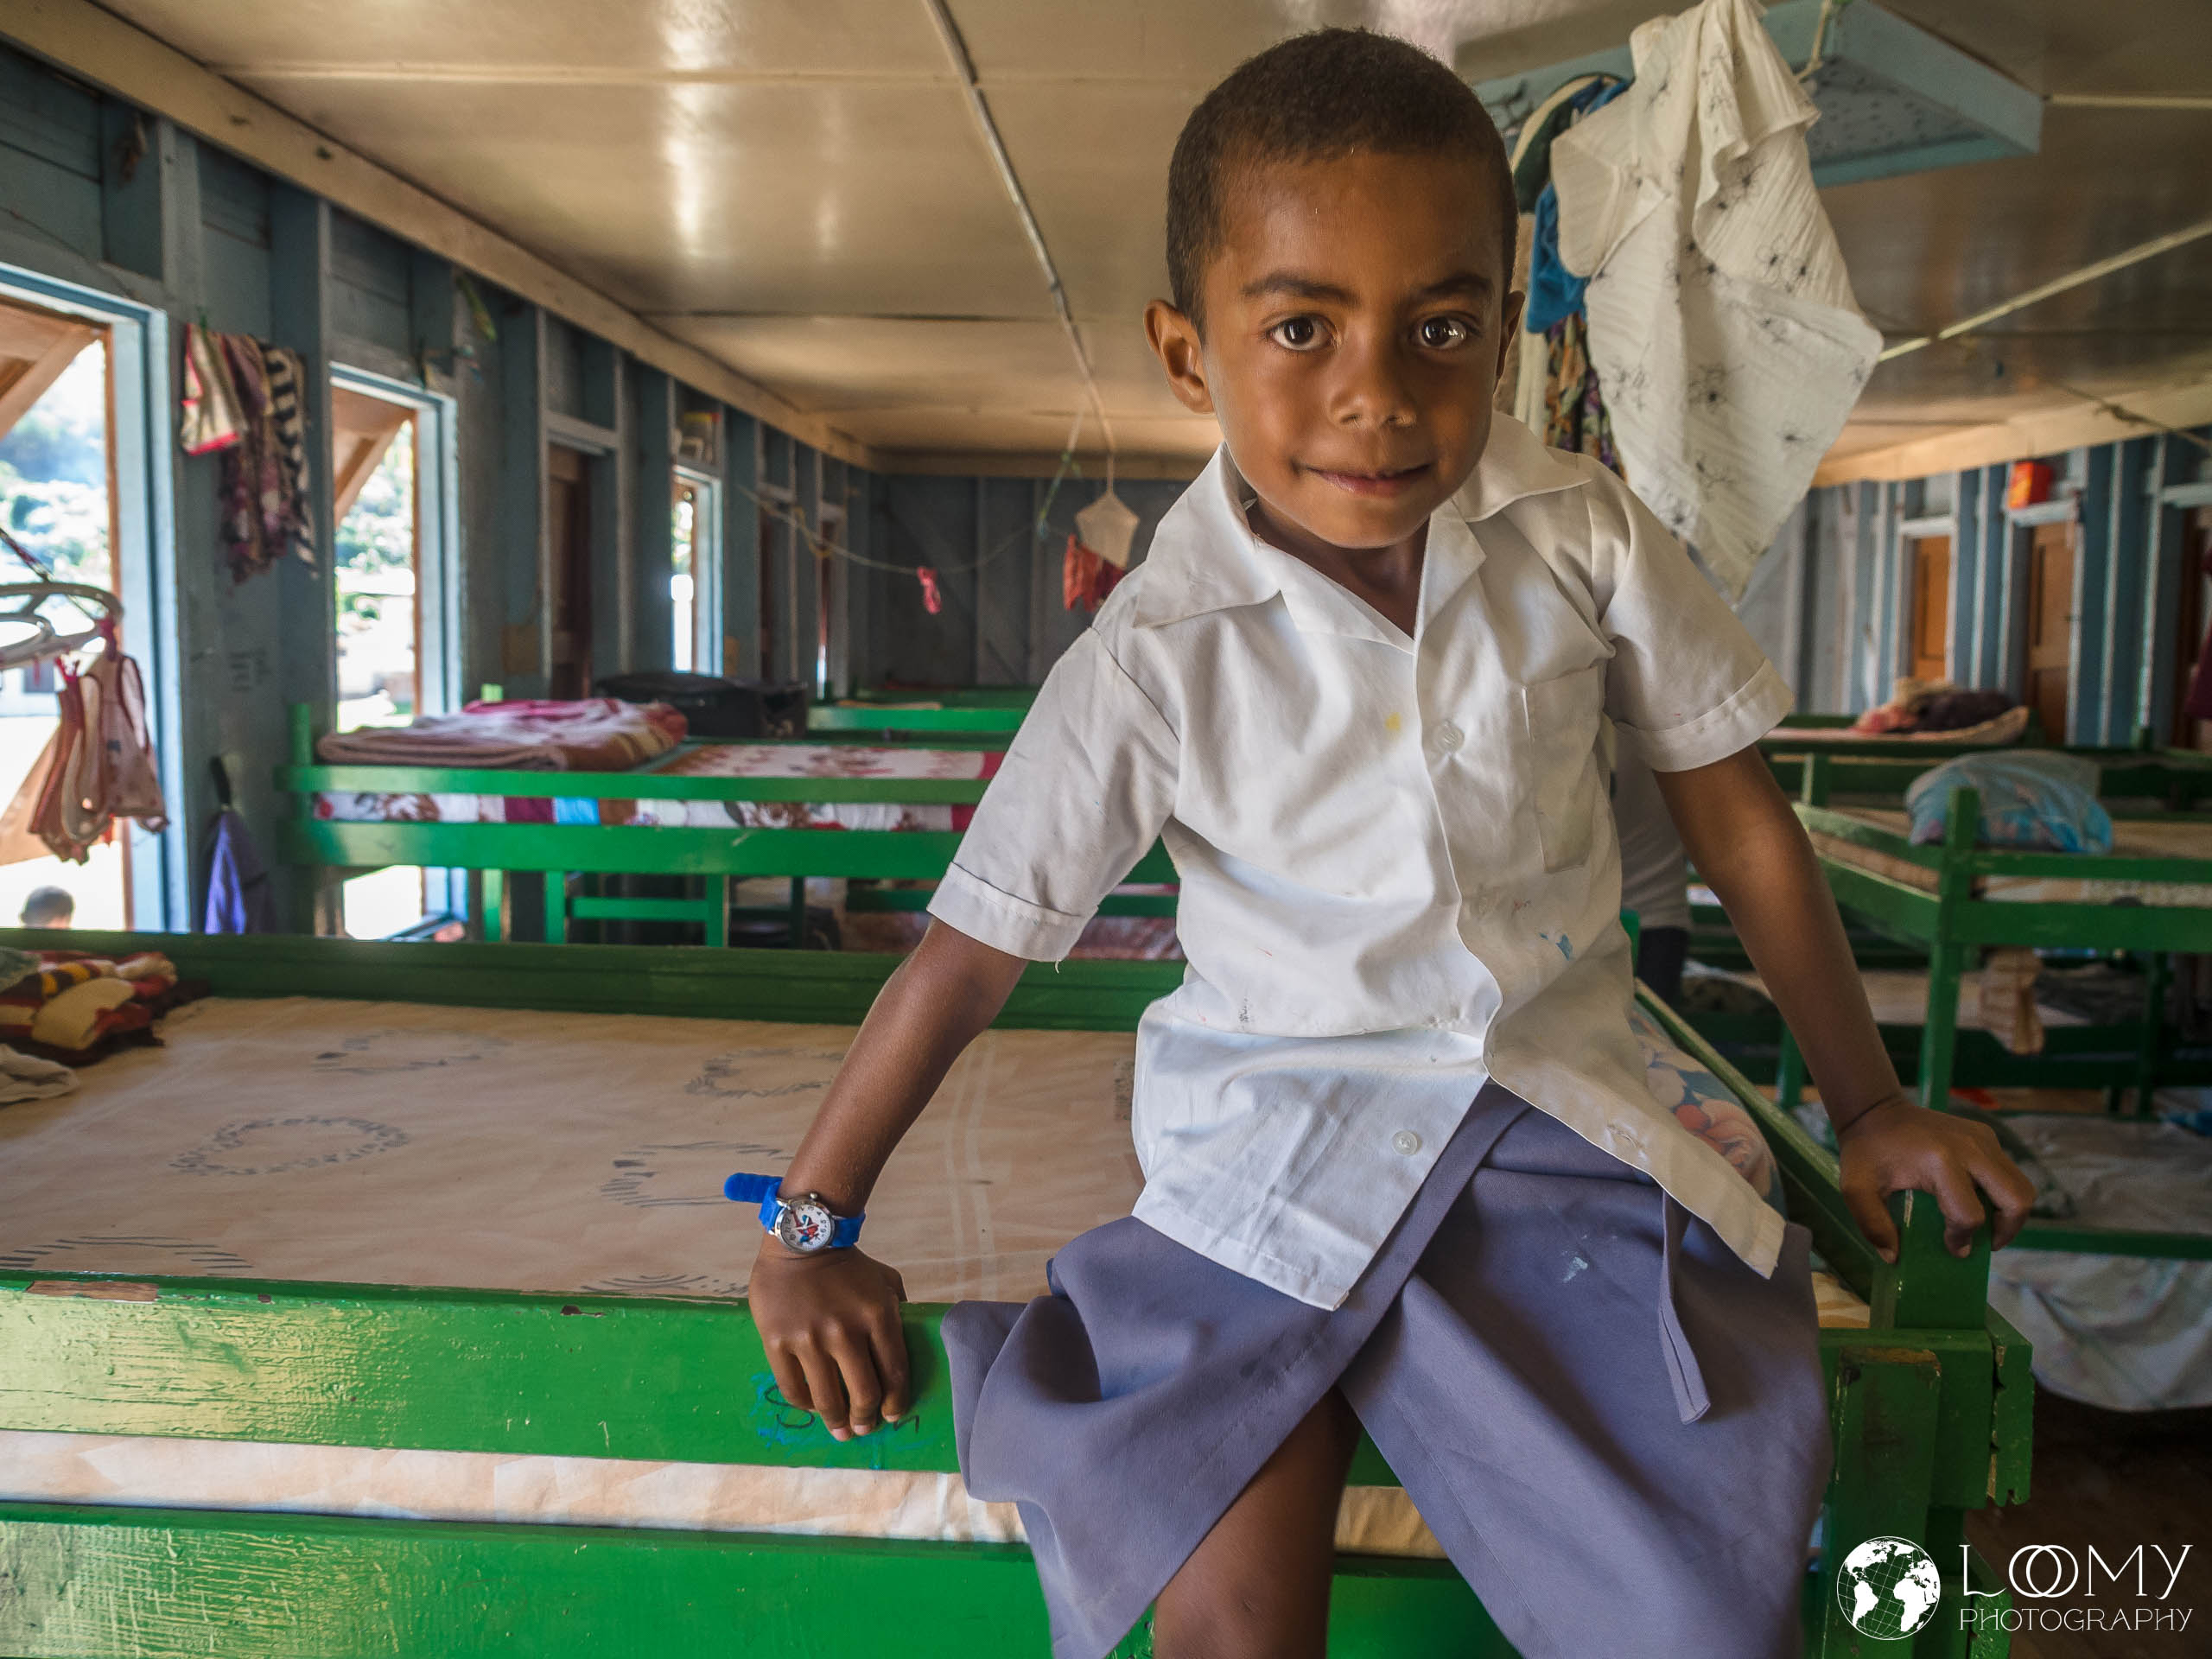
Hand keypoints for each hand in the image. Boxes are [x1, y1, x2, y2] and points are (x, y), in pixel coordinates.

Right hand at [749, 1239, 910, 1440]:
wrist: (802, 1238)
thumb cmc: (849, 1264)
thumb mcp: (887, 1281)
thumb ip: (900, 1312)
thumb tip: (908, 1347)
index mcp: (878, 1317)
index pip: (894, 1374)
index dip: (895, 1402)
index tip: (893, 1415)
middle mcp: (846, 1332)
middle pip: (863, 1393)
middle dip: (866, 1419)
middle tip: (864, 1428)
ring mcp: (810, 1339)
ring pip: (827, 1398)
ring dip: (836, 1421)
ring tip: (840, 1430)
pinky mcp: (778, 1341)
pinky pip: (793, 1387)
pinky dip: (805, 1405)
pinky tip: (812, 1407)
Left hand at [1834, 1093, 2037, 1263]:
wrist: (1876, 1111)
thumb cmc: (1866, 1152)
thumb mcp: (1856, 1189)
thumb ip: (1872, 1225)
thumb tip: (1894, 1257)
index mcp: (1940, 1161)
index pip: (1969, 1215)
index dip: (1962, 1239)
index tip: (1951, 1248)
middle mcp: (1970, 1148)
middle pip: (2015, 1200)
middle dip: (2007, 1231)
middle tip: (1986, 1243)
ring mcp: (1983, 1138)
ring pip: (2021, 1186)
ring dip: (2012, 1214)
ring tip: (1988, 1227)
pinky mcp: (1986, 1135)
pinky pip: (2010, 1172)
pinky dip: (2004, 1194)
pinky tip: (1980, 1202)